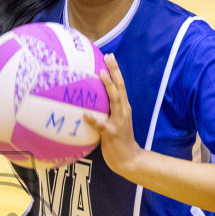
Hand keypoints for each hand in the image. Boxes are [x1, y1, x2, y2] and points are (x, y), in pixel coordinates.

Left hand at [83, 55, 143, 178]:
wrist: (129, 159)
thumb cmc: (119, 141)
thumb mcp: (115, 122)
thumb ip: (108, 110)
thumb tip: (92, 101)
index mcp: (123, 108)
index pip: (120, 85)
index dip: (115, 71)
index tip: (109, 56)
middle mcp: (123, 111)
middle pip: (119, 87)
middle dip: (114, 71)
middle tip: (108, 56)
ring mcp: (118, 122)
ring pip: (114, 100)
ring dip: (108, 87)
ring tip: (100, 74)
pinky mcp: (111, 134)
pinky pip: (101, 125)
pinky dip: (93, 120)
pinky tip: (85, 114)